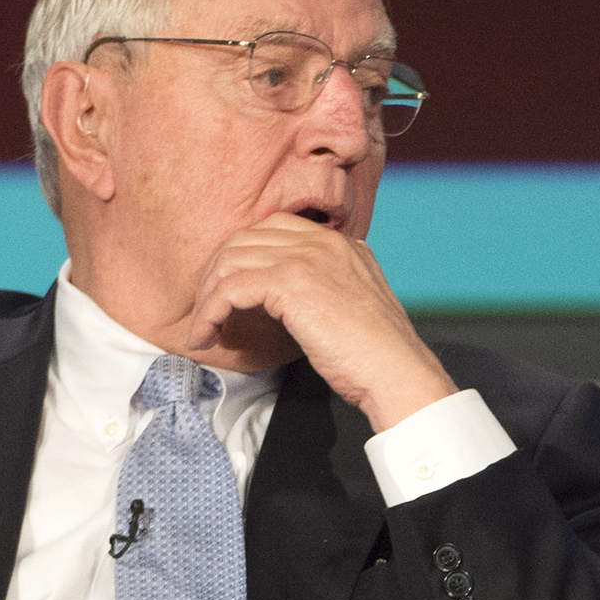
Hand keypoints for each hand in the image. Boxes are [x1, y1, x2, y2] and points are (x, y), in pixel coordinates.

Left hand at [183, 213, 454, 430]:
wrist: (396, 371)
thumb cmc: (377, 353)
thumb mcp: (353, 301)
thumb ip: (325, 283)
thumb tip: (282, 296)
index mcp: (341, 242)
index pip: (272, 228)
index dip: (240, 258)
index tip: (227, 292)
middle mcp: (323, 241)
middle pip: (243, 239)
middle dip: (214, 276)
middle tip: (206, 312)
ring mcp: (307, 258)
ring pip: (229, 262)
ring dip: (206, 299)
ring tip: (203, 330)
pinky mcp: (291, 282)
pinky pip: (229, 289)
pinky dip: (209, 315)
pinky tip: (206, 337)